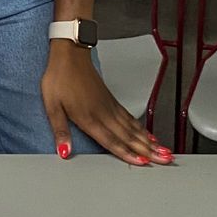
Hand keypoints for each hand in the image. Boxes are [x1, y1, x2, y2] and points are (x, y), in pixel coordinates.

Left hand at [41, 40, 173, 165]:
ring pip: (133, 128)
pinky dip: (141, 128)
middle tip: (164, 160)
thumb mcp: (52, 105)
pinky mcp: (111, 100)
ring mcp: (109, 106)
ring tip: (163, 151)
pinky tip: (148, 134)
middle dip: (148, 150)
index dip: (127, 153)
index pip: (111, 140)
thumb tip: (64, 151)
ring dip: (149, 141)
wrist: (69, 54)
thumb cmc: (60, 77)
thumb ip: (60, 130)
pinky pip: (130, 117)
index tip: (143, 162)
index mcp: (89, 117)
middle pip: (128, 136)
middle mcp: (103, 113)